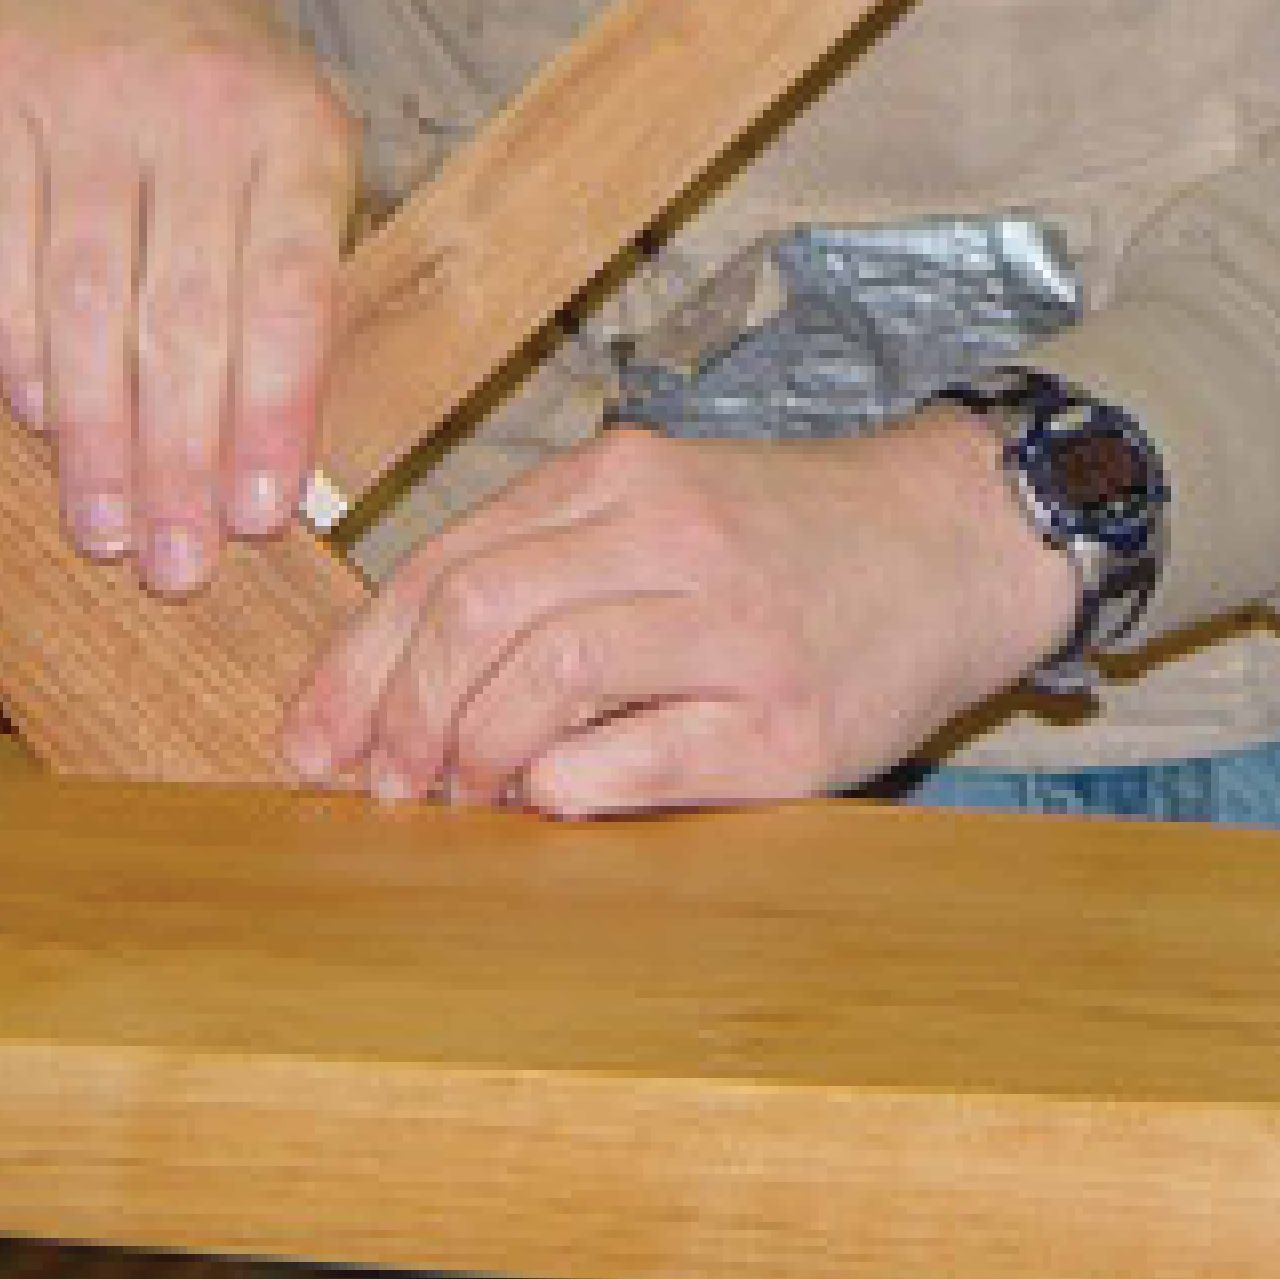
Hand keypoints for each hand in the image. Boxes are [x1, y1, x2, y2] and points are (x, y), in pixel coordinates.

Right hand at [0, 0, 359, 596]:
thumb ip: (291, 274)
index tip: (255, 520)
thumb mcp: (288, 141)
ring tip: (102, 526)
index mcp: (295, 125)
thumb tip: (281, 456)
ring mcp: (86, 102)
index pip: (290, 292)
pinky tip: (36, 424)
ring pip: (85, 300)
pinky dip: (16, 353)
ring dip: (93, 432)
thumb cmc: (211, 79)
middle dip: (179, 456)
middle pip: (185, 314)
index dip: (272, 412)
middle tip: (171, 567)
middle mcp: (198, 106)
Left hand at [277, 408, 1080, 815]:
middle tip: (384, 784)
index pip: (445, 566)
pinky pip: (640, 756)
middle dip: (400, 714)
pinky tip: (547, 800)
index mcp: (622, 478)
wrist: (964, 542)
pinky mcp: (787, 723)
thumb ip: (546, 563)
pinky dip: (566, 787)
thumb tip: (391, 682)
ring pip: (546, 675)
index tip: (315, 739)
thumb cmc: (793, 541)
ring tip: (462, 797)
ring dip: (472, 753)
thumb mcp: (663, 506)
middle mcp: (673, 537)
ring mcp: (734, 629)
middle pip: (476, 615)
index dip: (360, 664)